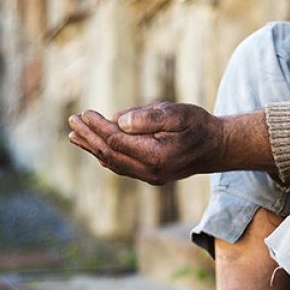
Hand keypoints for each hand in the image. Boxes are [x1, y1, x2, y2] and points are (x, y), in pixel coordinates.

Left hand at [67, 102, 225, 184]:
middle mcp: (151, 171)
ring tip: (74, 135)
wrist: (218, 147)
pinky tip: (96, 149)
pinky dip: (106, 156)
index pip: (116, 141)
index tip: (84, 112)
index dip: (97, 127)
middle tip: (72, 122)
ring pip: (113, 163)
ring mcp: (151, 177)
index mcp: (156, 156)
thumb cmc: (199, 125)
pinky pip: (122, 167)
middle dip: (89, 137)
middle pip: (110, 154)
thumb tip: (118, 121)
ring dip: (93, 148)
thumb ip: (150, 117)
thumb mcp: (178, 113)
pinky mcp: (151, 176)